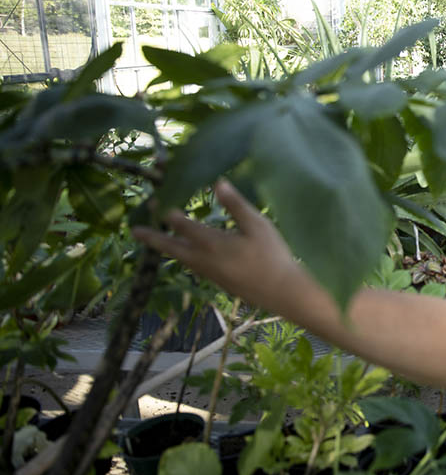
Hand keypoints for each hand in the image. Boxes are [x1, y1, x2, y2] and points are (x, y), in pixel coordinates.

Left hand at [133, 179, 307, 313]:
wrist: (281, 292)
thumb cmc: (272, 255)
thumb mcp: (258, 225)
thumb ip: (236, 204)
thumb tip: (217, 182)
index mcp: (211, 242)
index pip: (180, 223)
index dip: (165, 210)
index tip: (153, 199)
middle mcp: (203, 259)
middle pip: (170, 247)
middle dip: (153, 237)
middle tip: (135, 231)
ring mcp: (209, 273)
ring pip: (180, 258)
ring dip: (166, 248)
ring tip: (156, 240)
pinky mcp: (217, 281)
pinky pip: (191, 266)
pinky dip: (182, 256)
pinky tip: (187, 254)